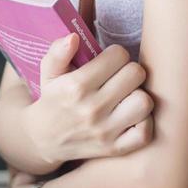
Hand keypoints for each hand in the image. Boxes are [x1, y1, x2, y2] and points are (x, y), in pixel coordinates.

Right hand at [20, 36, 154, 167]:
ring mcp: (104, 131)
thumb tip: (73, 37)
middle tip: (120, 76)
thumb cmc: (52, 99)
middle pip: (136, 74)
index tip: (109, 61)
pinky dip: (143, 123)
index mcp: (76, 86)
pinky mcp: (114, 149)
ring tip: (127, 95)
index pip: (118, 55)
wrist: (43, 139)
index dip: (116, 54)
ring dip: (138, 95)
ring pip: (144, 102)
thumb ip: (58, 51)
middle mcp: (92, 109)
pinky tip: (131, 116)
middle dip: (129, 70)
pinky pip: (144, 133)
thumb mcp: (48, 72)